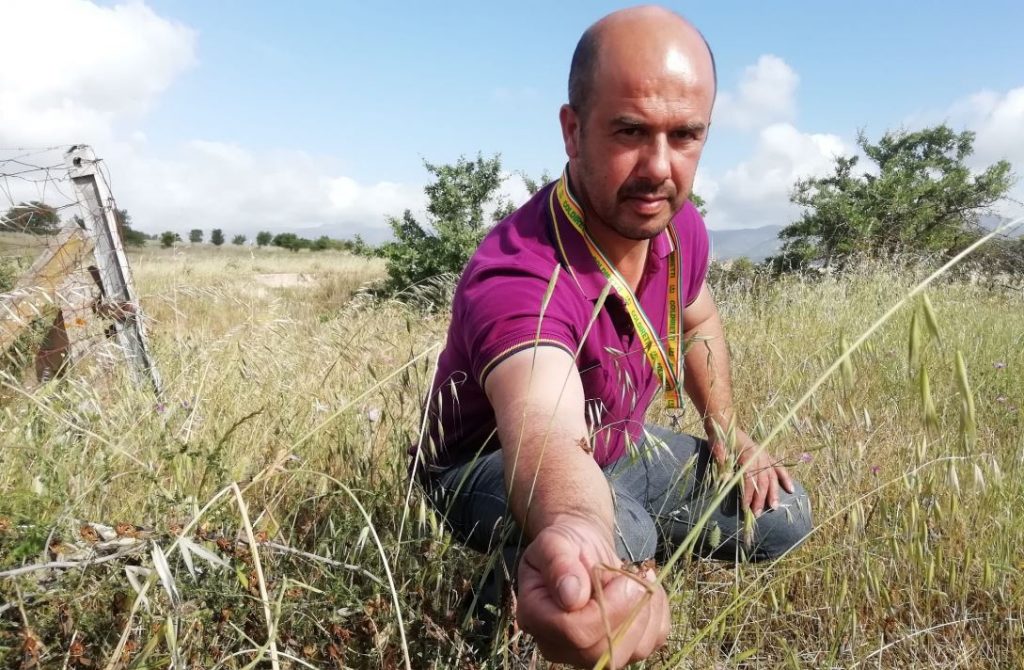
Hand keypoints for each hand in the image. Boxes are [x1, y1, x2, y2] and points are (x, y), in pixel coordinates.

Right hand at [516, 518, 669, 667]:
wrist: (583, 549)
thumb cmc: (566, 543)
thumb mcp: (554, 541)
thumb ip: (558, 564)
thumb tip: (571, 596)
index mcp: (537, 617)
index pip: (573, 632)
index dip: (604, 608)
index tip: (618, 576)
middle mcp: (560, 644)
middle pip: (602, 653)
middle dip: (627, 612)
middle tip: (634, 578)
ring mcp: (590, 651)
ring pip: (631, 652)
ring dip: (645, 612)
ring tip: (640, 579)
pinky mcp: (620, 647)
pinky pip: (650, 643)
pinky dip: (658, 615)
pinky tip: (647, 590)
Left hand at [711, 429, 793, 516]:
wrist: (724, 424)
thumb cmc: (719, 438)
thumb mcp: (716, 447)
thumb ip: (721, 459)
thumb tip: (725, 475)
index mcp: (747, 455)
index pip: (750, 479)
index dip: (749, 494)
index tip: (745, 508)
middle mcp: (759, 455)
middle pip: (763, 481)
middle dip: (761, 498)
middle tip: (757, 514)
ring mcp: (764, 455)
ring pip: (772, 476)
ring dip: (773, 493)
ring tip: (774, 507)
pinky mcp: (766, 455)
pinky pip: (779, 467)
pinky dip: (785, 478)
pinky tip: (791, 489)